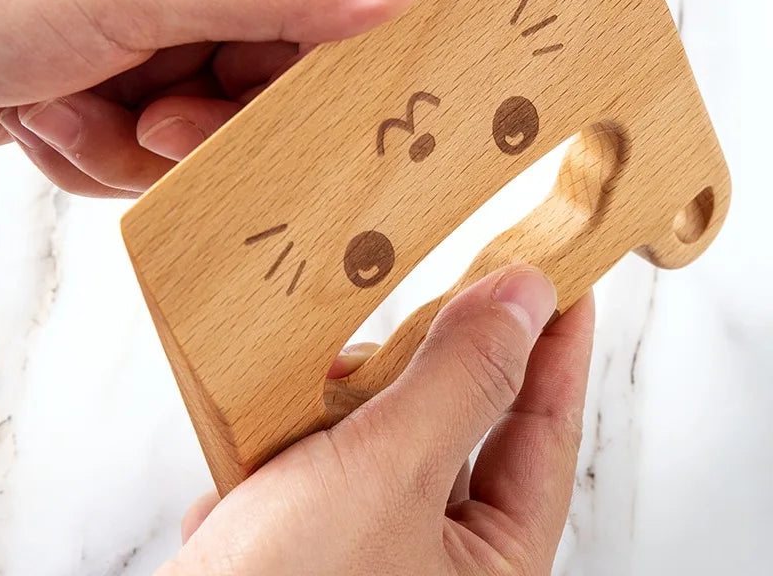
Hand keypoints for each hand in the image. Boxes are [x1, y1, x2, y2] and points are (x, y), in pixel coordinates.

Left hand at [0, 0, 423, 195]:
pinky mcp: (127, 94)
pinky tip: (49, 116)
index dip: (330, 63)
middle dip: (214, 121)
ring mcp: (163, 42)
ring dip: (140, 145)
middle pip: (277, 83)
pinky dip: (101, 156)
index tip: (300, 113)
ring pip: (216, 134)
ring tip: (69, 105)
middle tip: (156, 117)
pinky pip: (156, 158)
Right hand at [163, 266, 593, 575]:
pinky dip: (299, 439)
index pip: (547, 433)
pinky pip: (326, 459)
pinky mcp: (313, 540)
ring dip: (351, 403)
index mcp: (492, 570)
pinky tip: (266, 451)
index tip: (563, 282)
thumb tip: (524, 300)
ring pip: (386, 437)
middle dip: (434, 367)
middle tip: (435, 299)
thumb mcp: (387, 471)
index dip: (558, 349)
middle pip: (464, 429)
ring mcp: (372, 550)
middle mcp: (440, 564)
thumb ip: (463, 381)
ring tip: (320, 387)